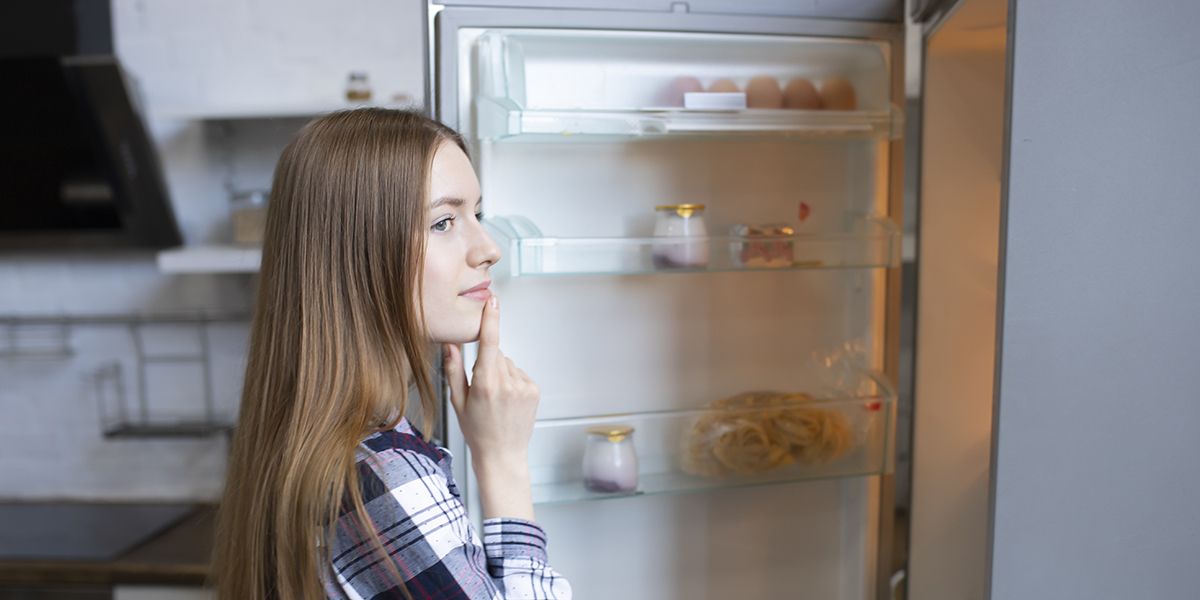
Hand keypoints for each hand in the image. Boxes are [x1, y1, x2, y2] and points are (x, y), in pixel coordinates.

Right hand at [443, 294, 537, 519]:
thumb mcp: (457, 402)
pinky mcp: (534, 389)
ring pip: (507, 364)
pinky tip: (507, 401)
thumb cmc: (477, 431)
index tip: (493, 301)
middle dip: (487, 364)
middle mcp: (507, 383)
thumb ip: (453, 370)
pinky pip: (519, 373)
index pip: (489, 344)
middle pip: (496, 354)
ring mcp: (524, 386)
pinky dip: (512, 381)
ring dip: (500, 374)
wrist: (503, 455)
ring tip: (496, 399)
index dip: (491, 320)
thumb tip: (450, 344)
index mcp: (486, 385)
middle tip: (482, 390)